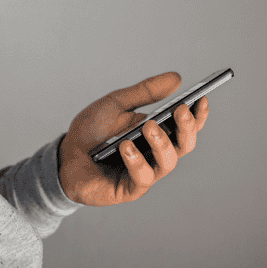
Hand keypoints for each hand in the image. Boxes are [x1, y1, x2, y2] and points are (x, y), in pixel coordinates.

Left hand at [58, 71, 209, 205]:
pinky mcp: (129, 189)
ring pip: (168, 163)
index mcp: (158, 132)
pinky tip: (126, 146)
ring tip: (149, 127)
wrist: (64, 155)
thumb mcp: (117, 104)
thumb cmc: (93, 131)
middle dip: (186, 128)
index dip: (198, 115)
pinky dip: (136, 161)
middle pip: (184, 145)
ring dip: (162, 144)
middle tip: (180, 111)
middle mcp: (156, 154)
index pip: (186, 126)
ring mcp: (145, 173)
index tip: (201, 99)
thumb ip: (146, 92)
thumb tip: (177, 78)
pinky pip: (142, 178)